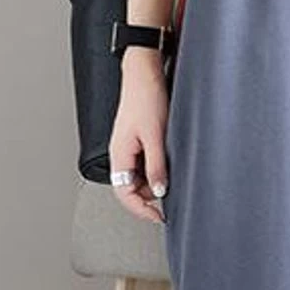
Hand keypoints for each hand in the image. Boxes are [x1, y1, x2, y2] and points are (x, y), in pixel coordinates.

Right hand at [109, 49, 169, 223]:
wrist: (145, 72)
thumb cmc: (146, 97)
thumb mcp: (156, 136)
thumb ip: (157, 166)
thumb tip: (159, 191)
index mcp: (119, 155)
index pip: (124, 194)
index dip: (141, 210)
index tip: (159, 217)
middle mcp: (121, 154)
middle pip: (130, 189)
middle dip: (148, 198)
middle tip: (169, 201)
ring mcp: (129, 147)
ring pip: (138, 177)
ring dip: (153, 183)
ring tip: (171, 180)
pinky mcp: (138, 140)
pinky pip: (144, 164)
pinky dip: (155, 170)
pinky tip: (168, 165)